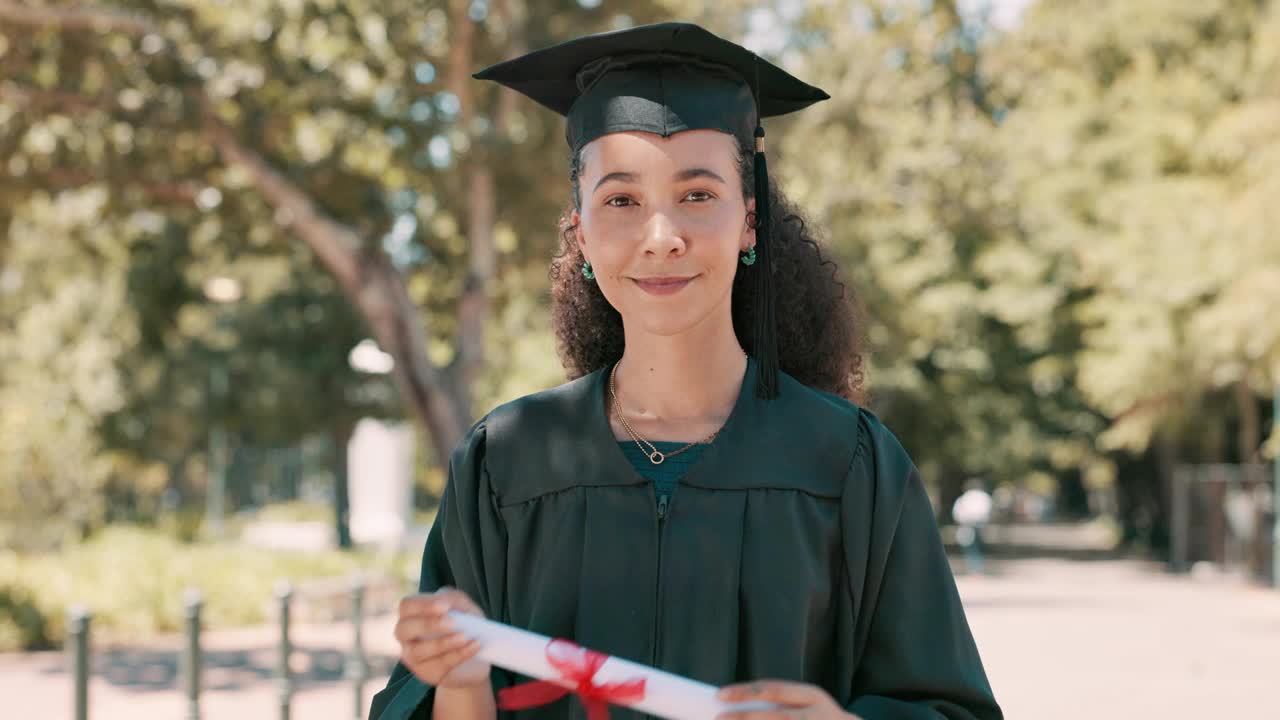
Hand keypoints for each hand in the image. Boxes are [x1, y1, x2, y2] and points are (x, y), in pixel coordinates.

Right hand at [394, 587, 490, 688]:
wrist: (475, 659)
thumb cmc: (464, 626)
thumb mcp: (463, 608)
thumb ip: (454, 600)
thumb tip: (446, 603)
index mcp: (412, 614)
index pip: (407, 606)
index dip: (423, 605)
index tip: (444, 606)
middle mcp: (406, 636)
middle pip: (403, 629)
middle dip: (427, 625)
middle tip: (451, 623)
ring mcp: (413, 657)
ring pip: (418, 651)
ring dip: (443, 643)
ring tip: (465, 636)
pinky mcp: (427, 674)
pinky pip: (439, 665)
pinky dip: (459, 654)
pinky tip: (474, 646)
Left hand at [716, 680, 860, 719]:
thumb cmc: (821, 719)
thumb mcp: (807, 704)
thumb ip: (779, 704)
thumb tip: (738, 705)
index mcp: (812, 696)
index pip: (772, 689)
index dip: (745, 692)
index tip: (719, 695)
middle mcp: (816, 715)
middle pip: (776, 716)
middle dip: (745, 717)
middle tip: (718, 718)